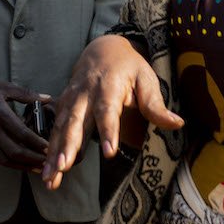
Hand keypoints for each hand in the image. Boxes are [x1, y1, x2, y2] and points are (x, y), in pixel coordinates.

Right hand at [0, 74, 47, 171]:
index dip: (37, 143)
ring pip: (6, 160)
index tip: (50, 148)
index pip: (22, 134)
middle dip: (33, 159)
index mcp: (0, 113)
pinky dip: (10, 164)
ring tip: (38, 168)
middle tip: (48, 162)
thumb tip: (47, 98)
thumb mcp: (4, 87)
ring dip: (23, 166)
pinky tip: (21, 164)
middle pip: (15, 151)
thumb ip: (27, 94)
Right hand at [41, 35, 181, 190]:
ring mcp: (71, 98)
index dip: (108, 130)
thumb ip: (157, 105)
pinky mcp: (63, 105)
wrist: (103, 48)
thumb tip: (177, 123)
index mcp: (109, 85)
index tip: (109, 152)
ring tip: (49, 175)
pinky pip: (53, 128)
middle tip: (63, 166)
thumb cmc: (129, 67)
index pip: (108, 110)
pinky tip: (46, 171)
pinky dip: (48, 148)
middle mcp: (86, 92)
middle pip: (75, 119)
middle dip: (68, 144)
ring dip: (53, 150)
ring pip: (60, 126)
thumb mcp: (147, 79)